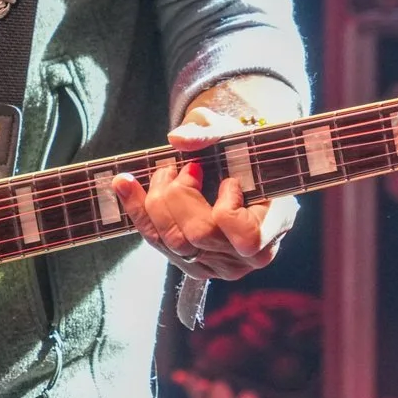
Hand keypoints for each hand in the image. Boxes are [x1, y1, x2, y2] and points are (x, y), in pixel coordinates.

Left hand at [111, 93, 298, 280]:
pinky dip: (137, 209)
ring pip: (173, 242)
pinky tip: (123, 182)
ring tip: (164, 172)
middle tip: (182, 167)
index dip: (228, 209)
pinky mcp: (190, 264)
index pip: (247, 238)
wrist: (238, 166)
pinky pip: (157, 242)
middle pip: (200, 235)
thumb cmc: (242, 149)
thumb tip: (177, 139)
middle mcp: (248, 256)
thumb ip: (210, 132)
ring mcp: (218, 265)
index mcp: (274, 226)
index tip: (228, 181)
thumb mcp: (233, 132)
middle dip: (180, 195)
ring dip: (158, 200)